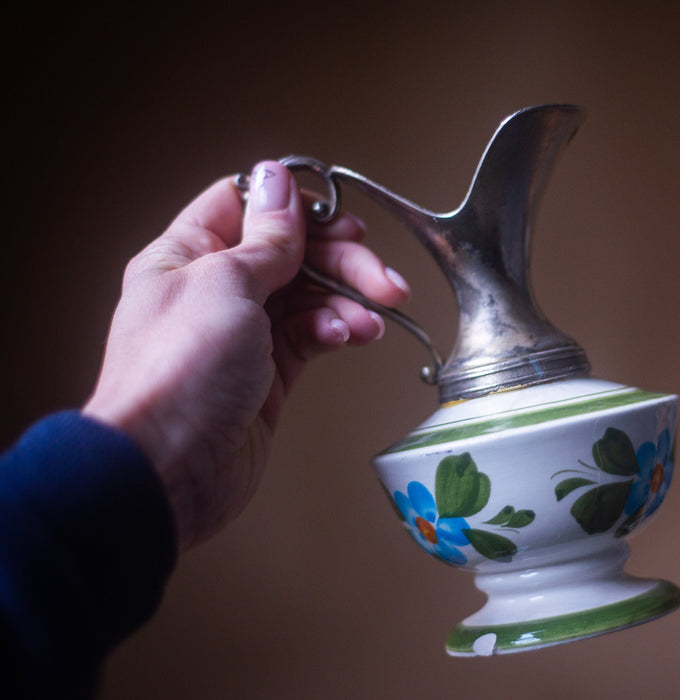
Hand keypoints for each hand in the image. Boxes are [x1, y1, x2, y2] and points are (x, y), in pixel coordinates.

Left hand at [82, 162, 410, 549]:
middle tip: (381, 277)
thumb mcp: (227, 284)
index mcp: (188, 255)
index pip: (248, 206)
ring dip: (349, 300)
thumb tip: (276, 180)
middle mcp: (216, 290)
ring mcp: (244, 333)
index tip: (340, 222)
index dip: (297, 208)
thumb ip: (265, 236)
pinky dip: (339, 331)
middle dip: (342, 261)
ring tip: (373, 318)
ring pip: (310, 295)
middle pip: (292, 252)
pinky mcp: (269, 374)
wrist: (171, 468)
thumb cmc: (178, 373)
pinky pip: (314, 335)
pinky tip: (352, 336)